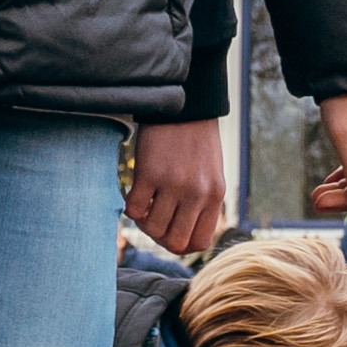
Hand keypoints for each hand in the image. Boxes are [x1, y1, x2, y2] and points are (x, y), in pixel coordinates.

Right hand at [129, 116, 230, 254]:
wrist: (185, 104)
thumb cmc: (196, 140)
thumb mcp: (210, 173)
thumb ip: (202, 202)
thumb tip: (181, 233)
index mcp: (215, 195)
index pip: (200, 242)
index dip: (182, 242)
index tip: (171, 229)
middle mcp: (197, 194)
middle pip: (175, 242)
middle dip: (161, 237)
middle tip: (154, 219)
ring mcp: (174, 184)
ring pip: (153, 228)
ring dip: (144, 222)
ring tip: (144, 203)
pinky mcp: (150, 173)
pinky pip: (134, 209)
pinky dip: (131, 207)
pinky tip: (135, 192)